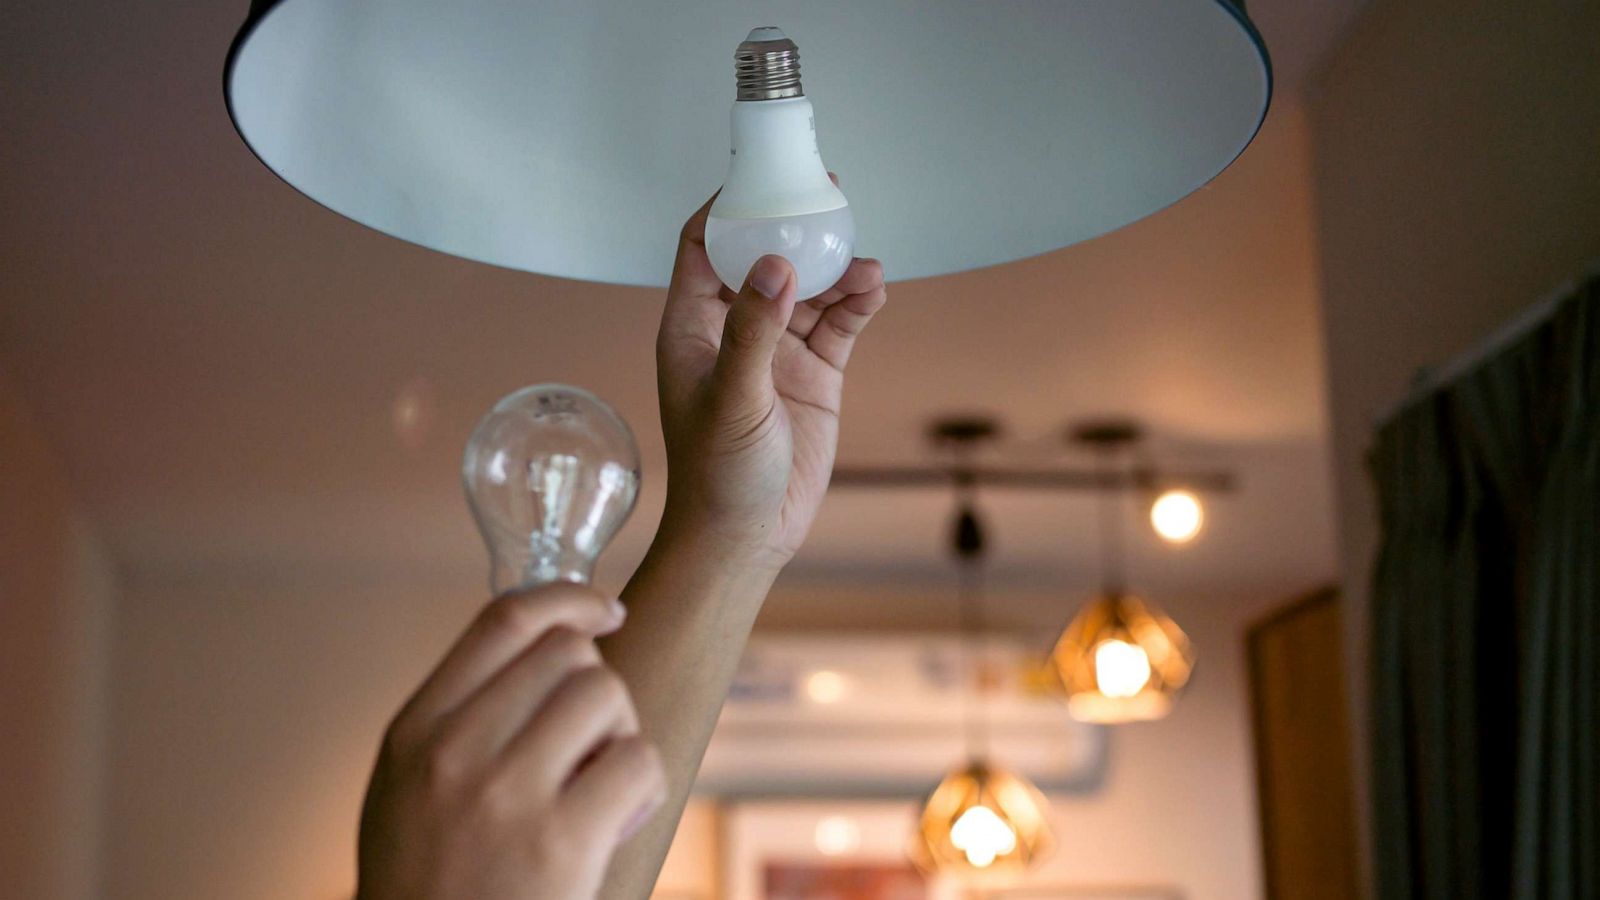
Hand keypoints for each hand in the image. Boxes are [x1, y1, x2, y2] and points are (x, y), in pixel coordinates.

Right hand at [356, 585, 666, 899]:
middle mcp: (453, 751)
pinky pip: (639, 761)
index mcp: (414, 732)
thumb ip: (459, 719)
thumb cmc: (430, 886)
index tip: (605, 609)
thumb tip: (547, 645)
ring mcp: (504, 794)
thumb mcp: (408, 790)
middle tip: (587, 751)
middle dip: (596, 690)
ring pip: (606, 694)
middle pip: (567, 653)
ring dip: (621, 737)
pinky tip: (614, 826)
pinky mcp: (559, 841)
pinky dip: (644, 789)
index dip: (568, 599)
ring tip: (597, 792)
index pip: (502, 622)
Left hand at [654, 187, 887, 569]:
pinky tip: (874, 289)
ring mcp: (777, 349)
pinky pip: (840, 322)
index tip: (760, 175)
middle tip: (826, 194)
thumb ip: (753, 329)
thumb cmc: (716, 473)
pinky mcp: (814, 373)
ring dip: (837, 269)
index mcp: (693, 326)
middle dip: (793, 225)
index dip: (727, 207)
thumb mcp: (732, 396)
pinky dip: (858, 302)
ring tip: (864, 263)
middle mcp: (734, 329)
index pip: (703, 246)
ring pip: (810, 287)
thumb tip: (774, 263)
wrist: (748, 535)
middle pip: (763, 256)